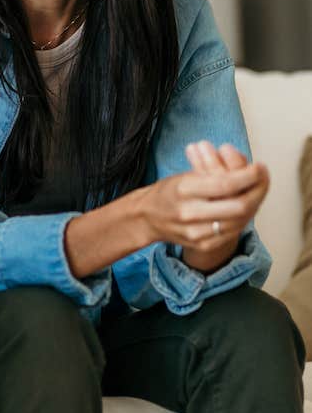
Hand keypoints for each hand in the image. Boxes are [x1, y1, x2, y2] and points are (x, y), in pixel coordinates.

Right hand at [139, 155, 267, 253]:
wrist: (148, 218)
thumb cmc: (168, 192)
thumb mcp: (184, 175)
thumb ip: (212, 174)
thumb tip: (243, 168)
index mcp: (183, 190)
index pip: (224, 184)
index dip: (247, 177)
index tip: (259, 167)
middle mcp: (189, 213)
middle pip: (237, 206)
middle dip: (257, 191)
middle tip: (263, 177)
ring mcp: (196, 232)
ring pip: (238, 221)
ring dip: (253, 204)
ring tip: (258, 190)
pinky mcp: (203, 245)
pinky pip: (232, 232)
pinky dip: (243, 218)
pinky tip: (247, 207)